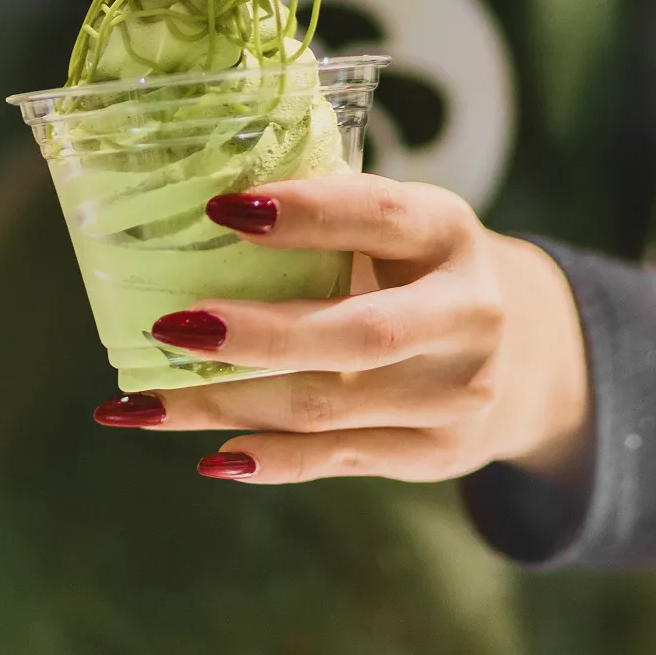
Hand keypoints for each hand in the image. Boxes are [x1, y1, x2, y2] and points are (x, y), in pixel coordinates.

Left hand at [94, 176, 590, 486]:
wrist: (518, 352)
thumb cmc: (416, 266)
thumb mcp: (397, 225)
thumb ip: (326, 213)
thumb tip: (194, 196)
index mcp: (449, 231)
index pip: (377, 215)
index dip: (303, 212)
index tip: (220, 209)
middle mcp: (469, 313)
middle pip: (357, 333)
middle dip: (256, 334)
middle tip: (168, 325)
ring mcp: (458, 392)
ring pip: (327, 405)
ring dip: (224, 403)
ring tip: (137, 399)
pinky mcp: (437, 453)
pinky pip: (338, 458)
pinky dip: (268, 459)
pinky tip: (207, 452)